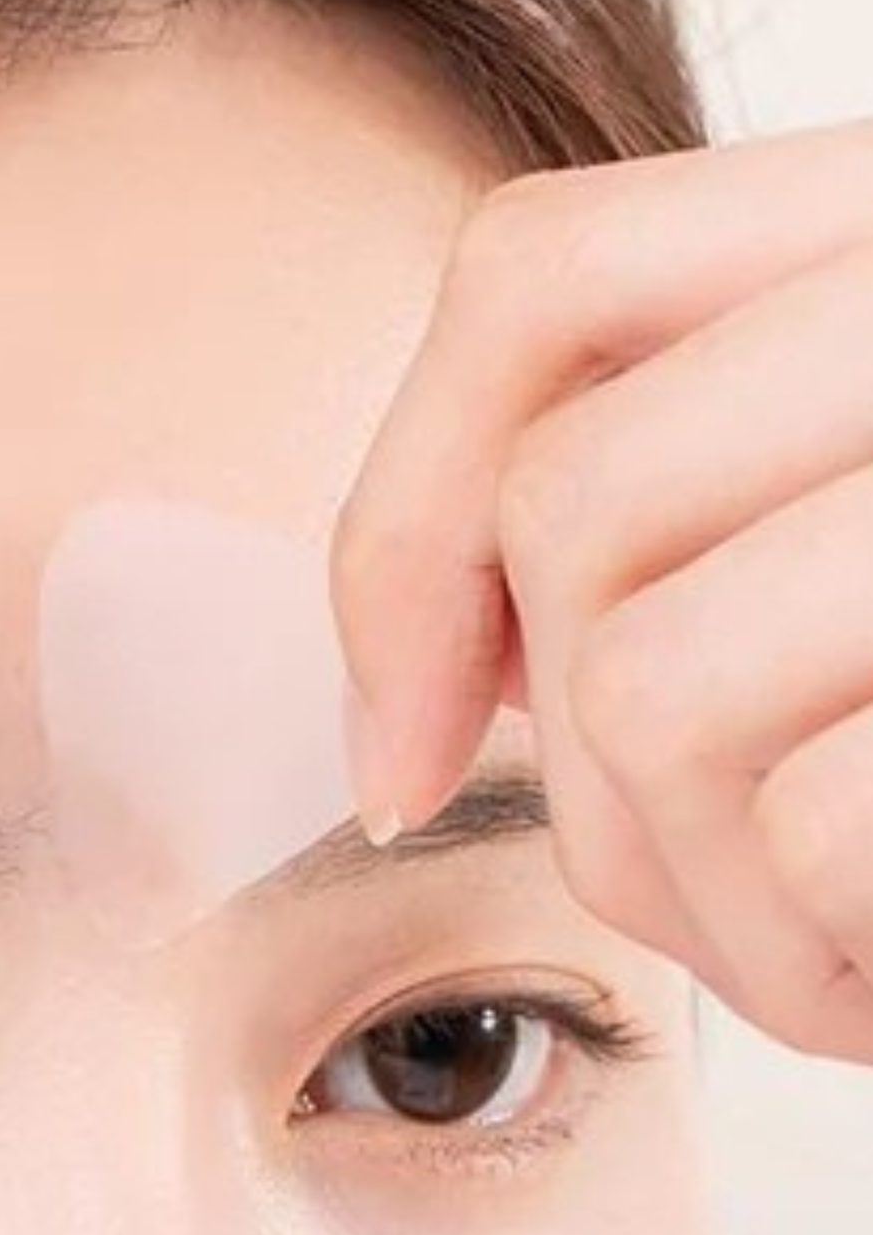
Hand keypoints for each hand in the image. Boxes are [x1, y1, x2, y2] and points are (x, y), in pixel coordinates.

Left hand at [333, 119, 872, 1066]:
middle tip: (733, 895)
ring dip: (706, 894)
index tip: (408, 753)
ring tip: (835, 937)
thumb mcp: (850, 546)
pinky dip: (830, 954)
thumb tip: (427, 690)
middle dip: (591, 784)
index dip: (407, 530)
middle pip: (571, 515)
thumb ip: (694, 527)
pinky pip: (820, 821)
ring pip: (651, 689)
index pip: (537, 280)